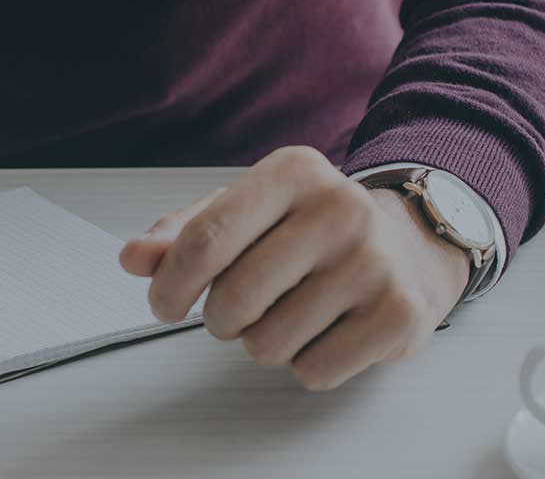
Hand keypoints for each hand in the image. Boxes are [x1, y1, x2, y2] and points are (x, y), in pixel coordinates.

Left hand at [118, 146, 472, 389]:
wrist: (411, 244)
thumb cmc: (312, 231)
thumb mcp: (249, 212)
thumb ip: (184, 233)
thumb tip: (133, 259)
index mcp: (294, 172)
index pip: (207, 238)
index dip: (172, 284)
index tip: (165, 305)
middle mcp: (341, 209)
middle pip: (234, 299)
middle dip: (222, 319)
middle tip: (241, 309)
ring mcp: (375, 263)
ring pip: (268, 344)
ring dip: (265, 343)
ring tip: (292, 313)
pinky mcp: (398, 315)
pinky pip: (313, 371)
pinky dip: (307, 364)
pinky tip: (328, 331)